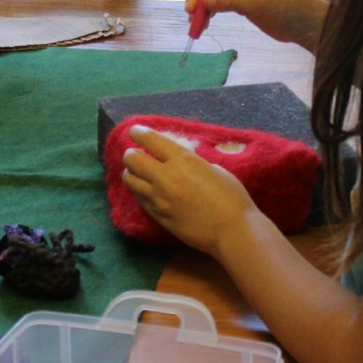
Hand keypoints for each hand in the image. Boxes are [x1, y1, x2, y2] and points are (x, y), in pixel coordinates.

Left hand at [121, 124, 255, 255]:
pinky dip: (140, 191)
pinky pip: (140, 199)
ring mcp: (158, 198)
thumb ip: (191, 163)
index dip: (138, 133)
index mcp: (182, 160)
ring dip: (131, 173)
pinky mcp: (158, 216)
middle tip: (136, 154)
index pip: (150, 140)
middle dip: (131, 154)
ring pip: (130, 180)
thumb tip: (178, 162)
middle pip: (132, 159)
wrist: (231, 230)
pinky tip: (146, 191)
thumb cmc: (231, 196)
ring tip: (137, 173)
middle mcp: (165, 177)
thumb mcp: (213, 169)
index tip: (135, 131)